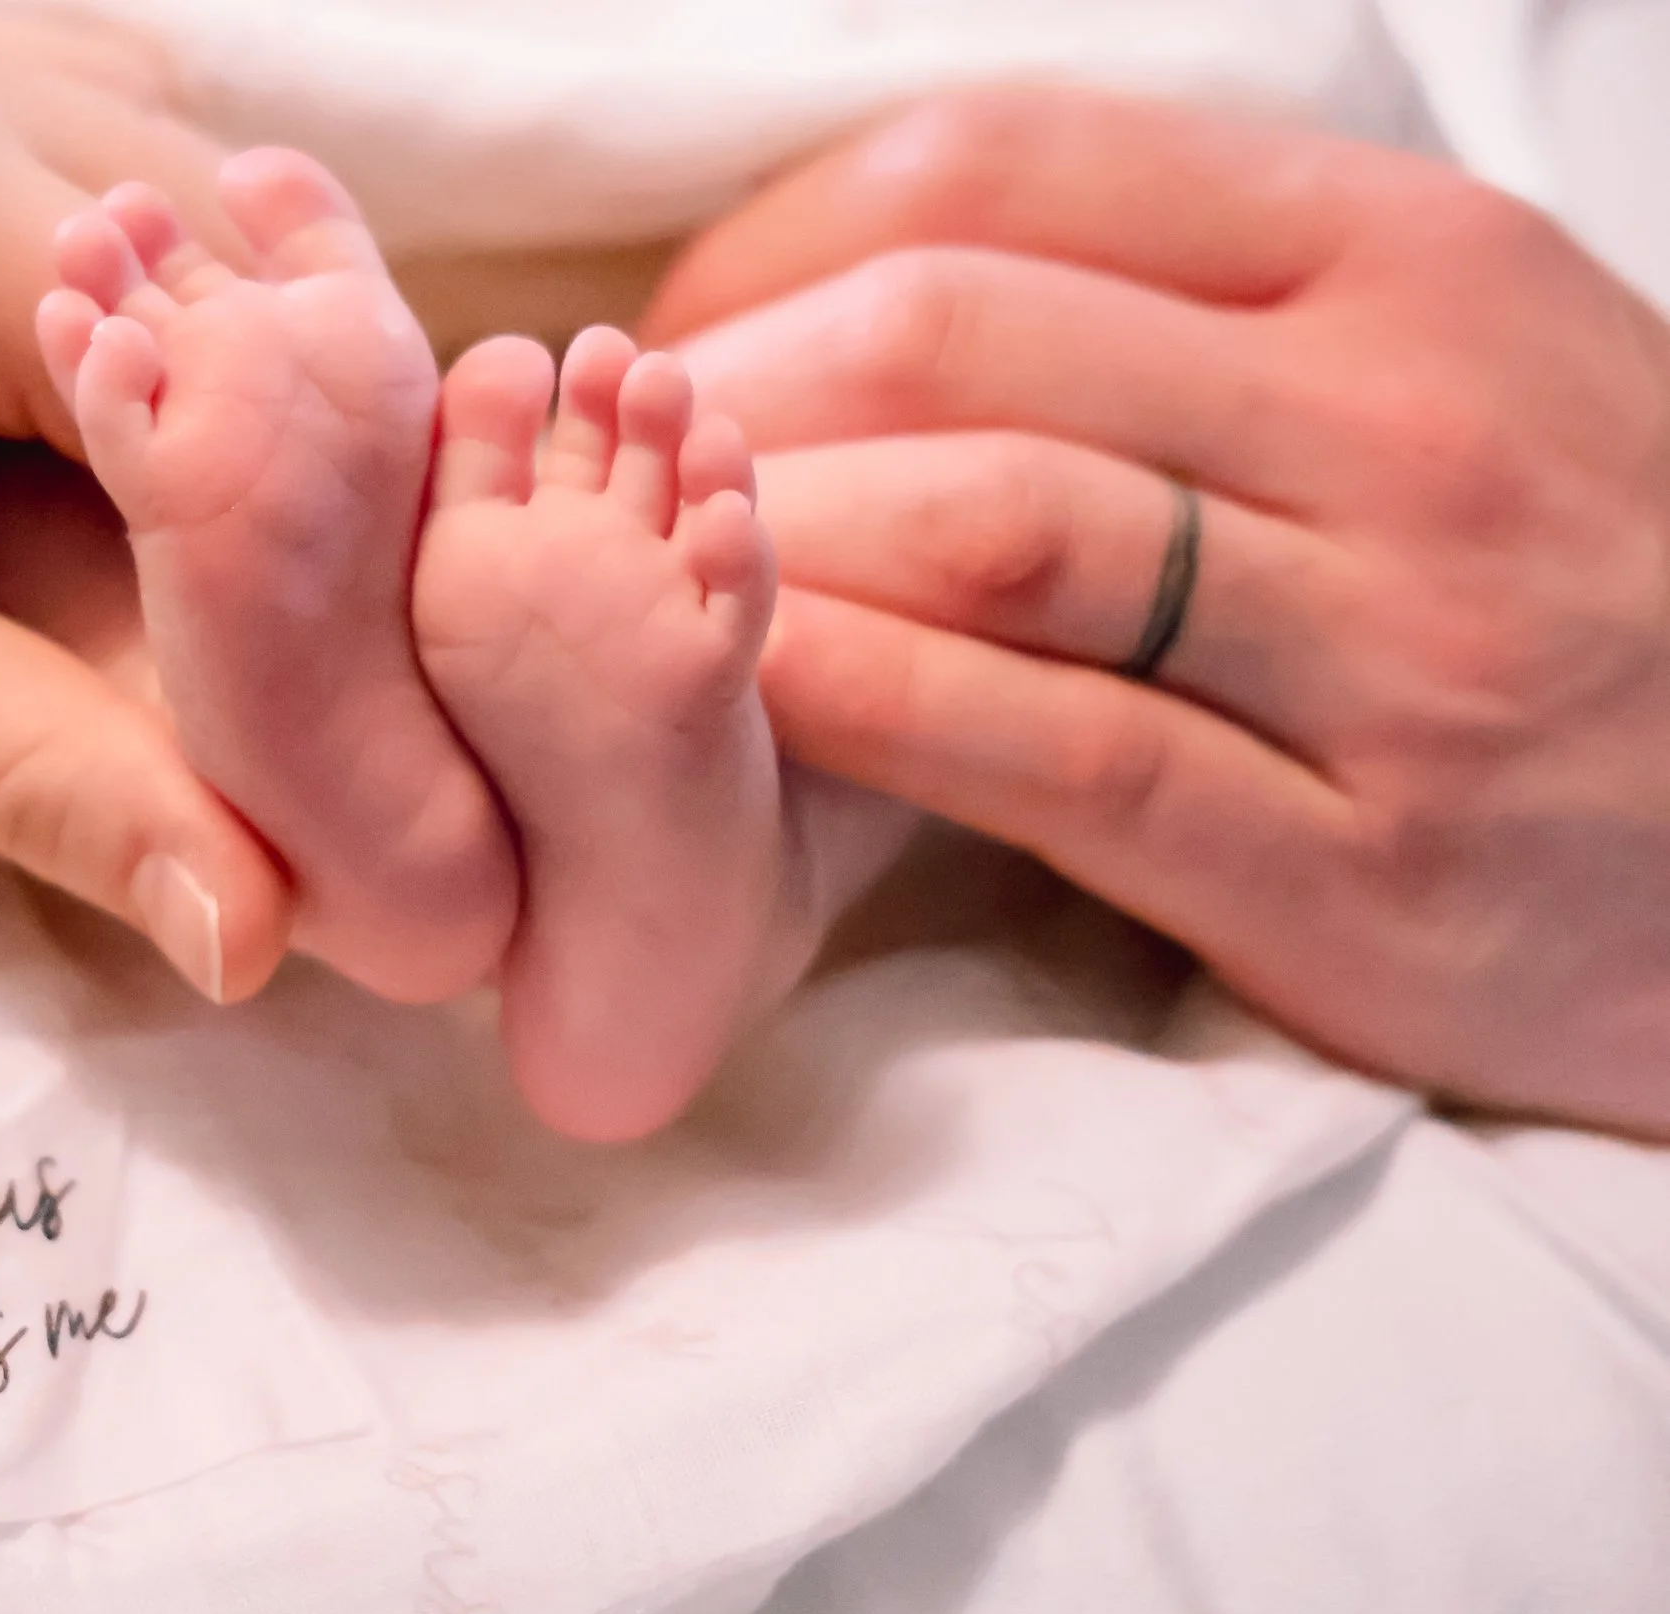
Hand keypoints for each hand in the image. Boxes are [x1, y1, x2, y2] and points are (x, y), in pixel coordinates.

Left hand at [0, 0, 287, 1002]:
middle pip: (231, 241)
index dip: (305, 535)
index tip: (323, 683)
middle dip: (277, 434)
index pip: (231, 354)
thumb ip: (33, 769)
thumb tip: (258, 925)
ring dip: (208, 334)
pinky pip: (68, 122)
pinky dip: (115, 258)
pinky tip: (71, 382)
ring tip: (172, 507)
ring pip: (173, 166)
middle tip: (260, 617)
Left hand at [643, 88, 1669, 1136]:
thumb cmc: (1591, 575)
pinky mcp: (1361, 865)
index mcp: (1406, 261)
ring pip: (999, 528)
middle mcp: (1404, 424)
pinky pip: (1062, 752)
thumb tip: (899, 285)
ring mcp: (1392, 651)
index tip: (682, 324)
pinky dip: (872, 706)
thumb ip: (1207, 301)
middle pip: (958, 332)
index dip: (778, 235)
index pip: (1004, 165)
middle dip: (731, 390)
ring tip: (657, 575)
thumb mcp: (1460, 353)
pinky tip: (758, 687)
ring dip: (774, 538)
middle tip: (623, 469)